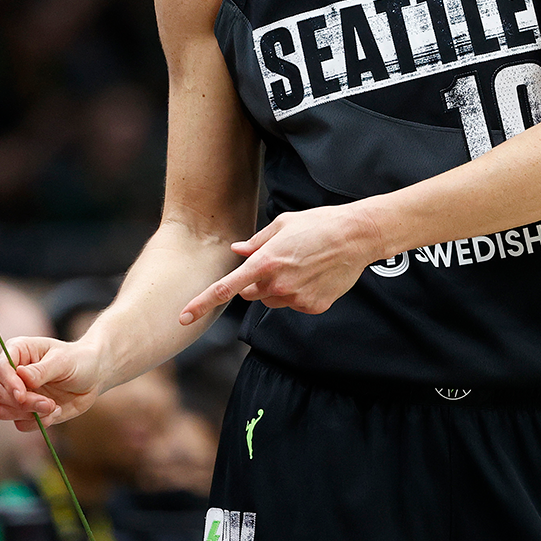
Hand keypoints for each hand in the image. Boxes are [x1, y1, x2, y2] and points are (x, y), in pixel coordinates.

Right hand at [0, 337, 103, 429]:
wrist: (93, 377)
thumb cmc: (78, 361)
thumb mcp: (64, 361)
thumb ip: (42, 370)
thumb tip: (21, 374)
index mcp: (18, 352)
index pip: (0, 368)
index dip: (8, 383)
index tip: (23, 395)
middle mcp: (12, 373)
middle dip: (22, 403)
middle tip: (48, 403)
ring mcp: (17, 394)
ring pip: (3, 411)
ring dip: (29, 414)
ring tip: (53, 406)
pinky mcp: (26, 411)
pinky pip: (20, 424)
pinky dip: (38, 422)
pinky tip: (55, 411)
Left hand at [180, 202, 383, 323]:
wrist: (356, 236)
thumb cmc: (318, 223)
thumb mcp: (283, 224)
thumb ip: (256, 242)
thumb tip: (237, 251)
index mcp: (265, 262)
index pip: (226, 288)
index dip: (202, 303)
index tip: (184, 317)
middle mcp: (278, 283)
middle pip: (251, 294)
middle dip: (255, 282)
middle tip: (277, 261)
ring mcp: (296, 298)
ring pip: (272, 300)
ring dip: (277, 288)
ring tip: (301, 265)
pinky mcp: (312, 306)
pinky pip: (293, 304)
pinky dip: (298, 293)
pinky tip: (314, 275)